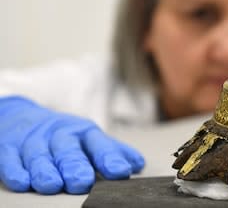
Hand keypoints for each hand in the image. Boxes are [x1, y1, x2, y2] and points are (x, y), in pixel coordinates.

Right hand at [0, 96, 144, 193]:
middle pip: (67, 149)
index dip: (109, 157)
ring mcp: (33, 142)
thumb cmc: (63, 135)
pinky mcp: (9, 149)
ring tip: (53, 185)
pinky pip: (10, 160)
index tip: (121, 171)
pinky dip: (16, 171)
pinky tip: (23, 181)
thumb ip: (112, 151)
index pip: (98, 143)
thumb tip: (138, 164)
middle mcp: (59, 136)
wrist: (21, 118)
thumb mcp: (89, 139)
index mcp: (83, 133)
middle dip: (75, 165)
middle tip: (82, 181)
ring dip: (45, 171)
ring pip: (39, 156)